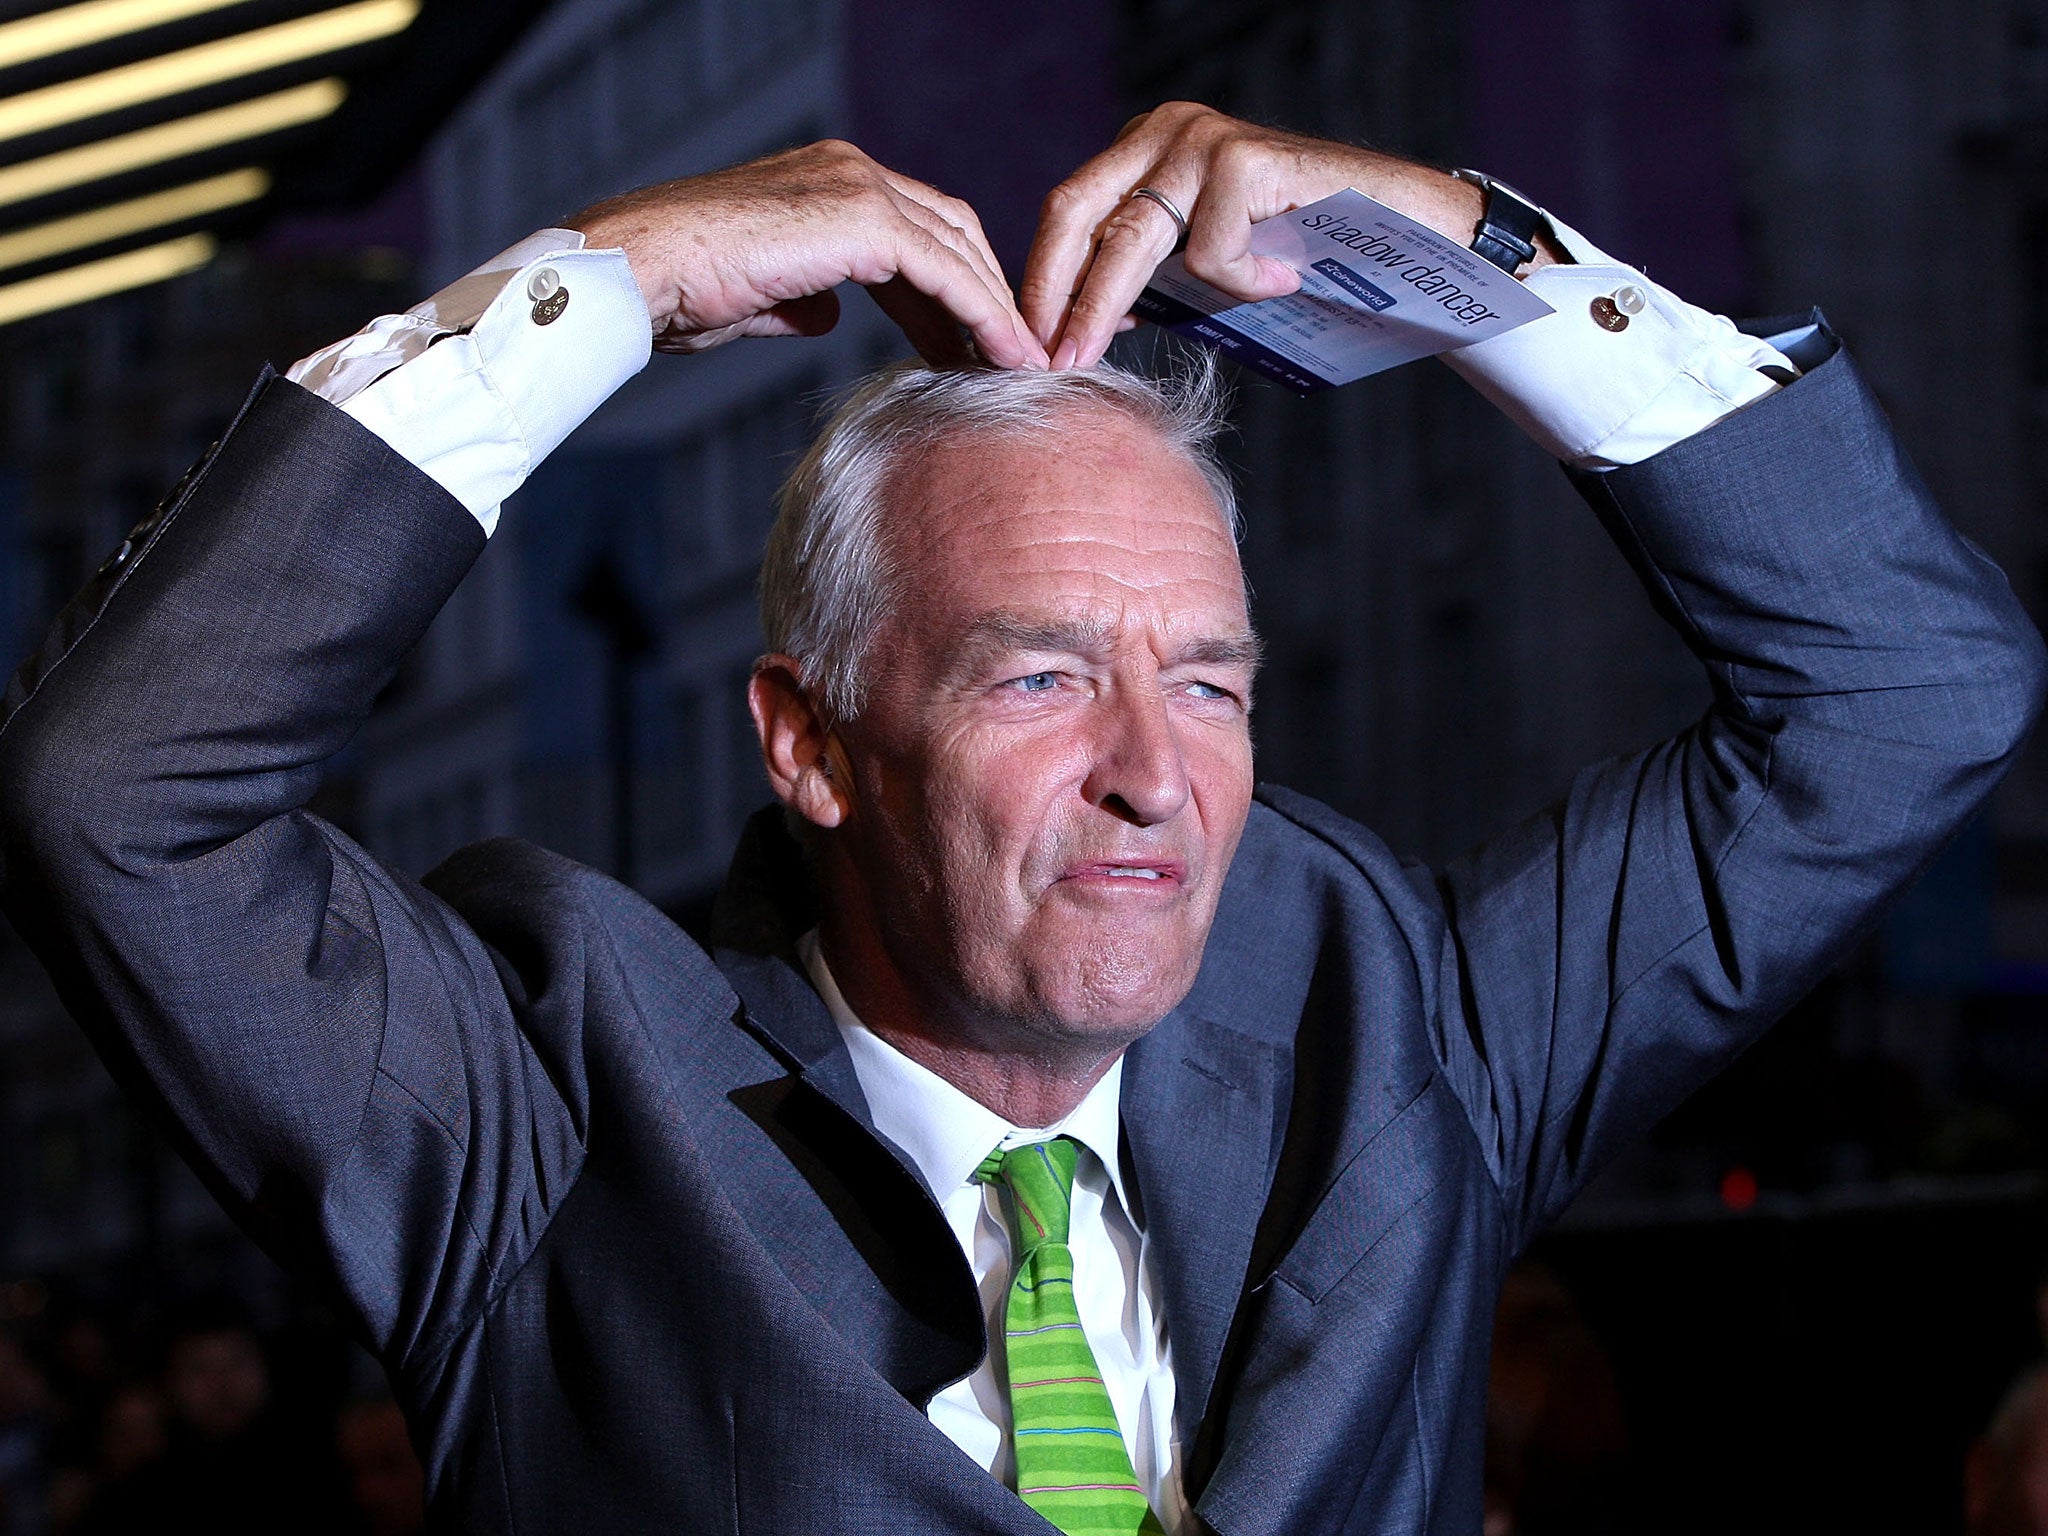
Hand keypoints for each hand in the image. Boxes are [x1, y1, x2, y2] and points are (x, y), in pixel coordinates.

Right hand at [570, 140, 1046, 368]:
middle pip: (951, 232)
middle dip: (985, 296)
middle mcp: (850, 171)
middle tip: (1009, 358)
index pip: (917, 228)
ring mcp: (858, 187)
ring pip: (957, 250)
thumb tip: (828, 318)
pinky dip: (981, 313)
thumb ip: (803, 299)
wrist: (641, 271)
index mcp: (827, 181)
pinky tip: (1002, 355)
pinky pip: (945, 271)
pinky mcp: (862, 220)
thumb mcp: (759, 297)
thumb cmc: (679, 290)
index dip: (955, 287)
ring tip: (1021, 367)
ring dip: (995, 310)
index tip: (975, 343)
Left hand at [1021, 102, 1562, 368]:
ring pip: (1129, 238)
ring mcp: (1204, 139)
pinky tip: (1279, 281)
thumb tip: (1072, 329)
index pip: (1068, 212)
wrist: (1406, 231)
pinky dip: (1233, 282)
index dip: (1041, 280)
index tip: (1024, 344)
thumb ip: (1143, 277)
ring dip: (1101, 308)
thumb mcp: (1201, 264)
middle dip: (1051, 296)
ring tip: (1090, 357)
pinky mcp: (1244, 157)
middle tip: (1038, 360)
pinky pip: (1207, 249)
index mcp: (1144, 151)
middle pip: (1076, 214)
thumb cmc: (1301, 254)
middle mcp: (1165, 131)